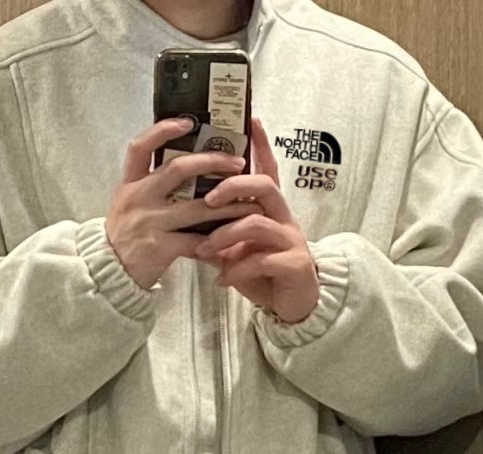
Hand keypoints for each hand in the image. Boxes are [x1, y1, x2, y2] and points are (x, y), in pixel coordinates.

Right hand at [105, 119, 262, 290]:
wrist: (109, 275)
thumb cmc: (124, 238)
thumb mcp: (127, 204)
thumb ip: (148, 186)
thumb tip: (182, 166)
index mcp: (129, 184)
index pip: (141, 147)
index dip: (163, 130)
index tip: (188, 122)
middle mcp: (139, 198)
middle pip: (178, 169)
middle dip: (212, 162)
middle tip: (237, 163)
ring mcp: (149, 222)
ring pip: (196, 207)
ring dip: (227, 205)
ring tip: (249, 203)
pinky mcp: (160, 248)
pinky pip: (195, 241)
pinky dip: (216, 240)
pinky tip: (233, 239)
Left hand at [195, 118, 320, 325]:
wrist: (294, 306)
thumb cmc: (265, 274)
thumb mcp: (238, 251)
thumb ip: (220, 233)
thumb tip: (188, 222)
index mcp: (271, 210)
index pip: (267, 169)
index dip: (260, 145)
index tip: (251, 119)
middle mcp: (283, 218)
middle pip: (263, 185)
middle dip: (233, 188)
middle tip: (207, 200)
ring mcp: (291, 239)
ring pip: (257, 223)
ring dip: (226, 235)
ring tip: (206, 251)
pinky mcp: (293, 264)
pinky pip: (261, 260)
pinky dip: (237, 269)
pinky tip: (223, 279)